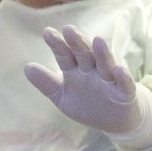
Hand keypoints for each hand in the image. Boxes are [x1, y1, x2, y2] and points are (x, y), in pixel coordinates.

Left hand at [25, 25, 150, 134]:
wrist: (114, 121)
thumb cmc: (87, 104)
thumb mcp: (62, 97)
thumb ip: (46, 84)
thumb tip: (27, 67)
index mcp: (75, 70)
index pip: (65, 55)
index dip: (57, 44)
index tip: (47, 32)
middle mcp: (92, 71)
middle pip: (84, 54)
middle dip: (77, 43)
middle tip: (69, 29)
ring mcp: (109, 80)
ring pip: (105, 64)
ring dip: (102, 53)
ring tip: (97, 40)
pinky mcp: (125, 92)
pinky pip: (125, 84)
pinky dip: (123, 76)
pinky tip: (119, 69)